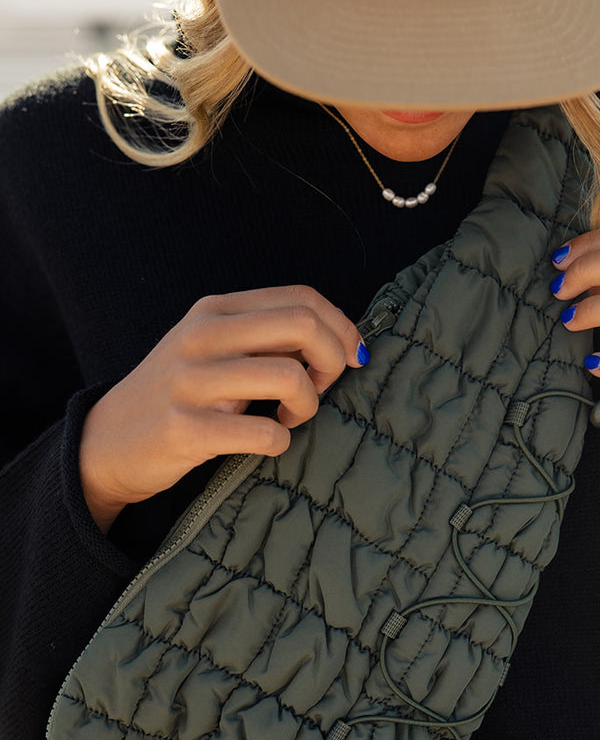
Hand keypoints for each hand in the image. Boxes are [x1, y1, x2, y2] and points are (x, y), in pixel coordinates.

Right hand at [80, 285, 365, 531]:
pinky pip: (265, 433)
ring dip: (308, 405)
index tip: (352, 358)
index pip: (302, 297)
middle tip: (322, 389)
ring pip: (291, 377)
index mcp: (214, 310)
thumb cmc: (179, 395)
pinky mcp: (185, 429)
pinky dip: (280, 441)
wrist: (107, 442)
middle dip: (334, 361)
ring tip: (289, 417)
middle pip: (304, 326)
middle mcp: (201, 336)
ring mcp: (190, 382)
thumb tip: (340, 342)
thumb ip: (265, 337)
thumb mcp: (213, 349)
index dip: (342, 327)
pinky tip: (267, 441)